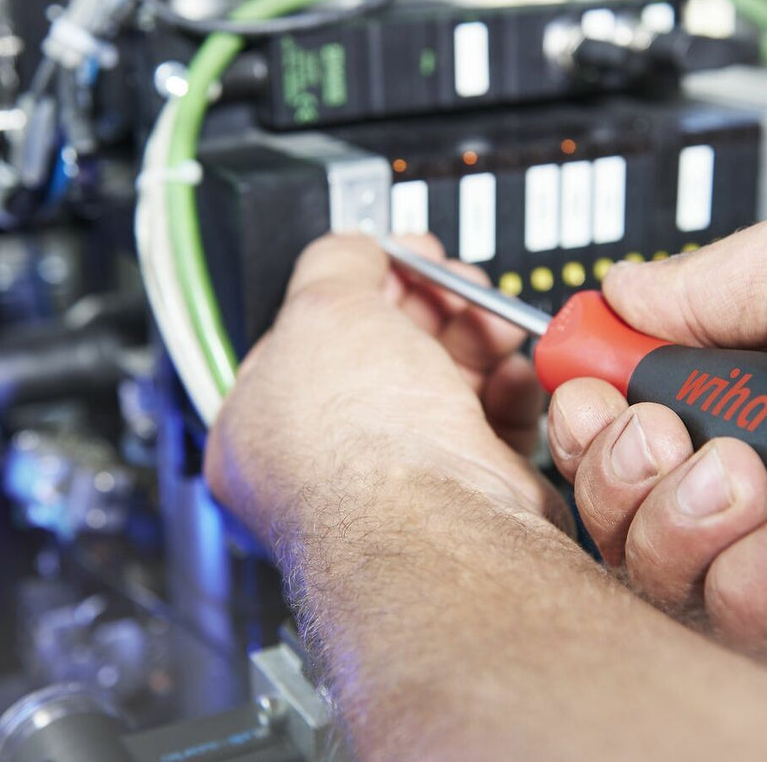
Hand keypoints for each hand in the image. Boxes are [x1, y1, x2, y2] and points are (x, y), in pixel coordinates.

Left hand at [205, 234, 568, 549]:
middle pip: (385, 353)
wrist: (437, 519)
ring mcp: (402, 479)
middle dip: (428, 305)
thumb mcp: (322, 306)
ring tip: (488, 318)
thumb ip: (335, 262)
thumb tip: (356, 247)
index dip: (355, 287)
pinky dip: (506, 389)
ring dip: (475, 337)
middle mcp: (327, 461)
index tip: (392, 259)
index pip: (307, 336)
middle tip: (450, 280)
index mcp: (260, 426)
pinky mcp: (467, 489)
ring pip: (445, 381)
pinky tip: (506, 372)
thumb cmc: (355, 443)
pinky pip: (491, 421)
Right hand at [548, 180, 766, 721]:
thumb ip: (705, 282)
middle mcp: (764, 478)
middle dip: (621, 468)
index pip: (620, 419)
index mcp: (756, 389)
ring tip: (765, 478)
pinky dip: (766, 578)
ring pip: (657, 575)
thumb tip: (621, 296)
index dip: (586, 413)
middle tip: (675, 435)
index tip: (588, 390)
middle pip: (615, 504)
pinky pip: (739, 632)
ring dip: (692, 518)